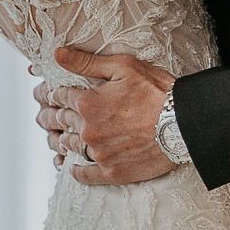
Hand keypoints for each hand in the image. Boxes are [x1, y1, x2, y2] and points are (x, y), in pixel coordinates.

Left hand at [33, 47, 175, 185]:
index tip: (46, 94)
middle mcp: (88, 130)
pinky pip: (85, 174)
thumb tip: (57, 54)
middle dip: (49, 116)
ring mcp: (99, 153)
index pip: (59, 96)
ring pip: (68, 147)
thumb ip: (86, 63)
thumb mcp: (124, 67)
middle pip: (59, 122)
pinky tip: (72, 168)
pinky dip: (76, 170)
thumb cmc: (159, 92)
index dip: (52, 93)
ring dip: (59, 141)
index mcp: (88, 103)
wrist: (185, 125)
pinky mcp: (112, 172)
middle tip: (43, 116)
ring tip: (55, 139)